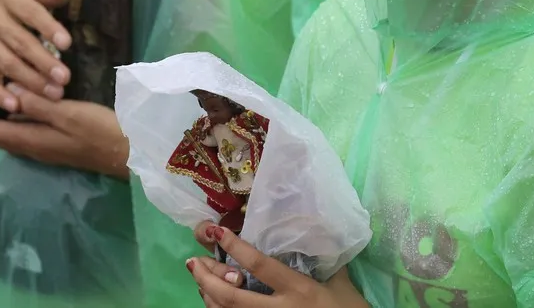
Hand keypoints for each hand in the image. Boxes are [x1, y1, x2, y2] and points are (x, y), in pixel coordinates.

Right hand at [0, 0, 75, 113]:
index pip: (31, 13)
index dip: (48, 28)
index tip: (67, 44)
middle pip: (20, 42)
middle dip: (43, 62)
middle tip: (65, 78)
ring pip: (7, 63)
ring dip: (30, 81)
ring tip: (54, 94)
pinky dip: (0, 94)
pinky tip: (16, 106)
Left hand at [0, 84, 129, 178]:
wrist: (128, 153)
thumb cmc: (99, 130)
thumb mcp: (67, 113)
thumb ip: (37, 104)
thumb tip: (8, 92)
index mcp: (31, 140)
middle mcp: (33, 148)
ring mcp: (46, 148)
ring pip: (12, 133)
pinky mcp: (58, 145)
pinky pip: (26, 131)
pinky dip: (17, 117)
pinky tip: (25, 102)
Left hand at [188, 226, 368, 307]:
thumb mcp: (341, 284)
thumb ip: (324, 262)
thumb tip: (315, 233)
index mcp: (298, 291)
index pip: (260, 266)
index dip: (235, 248)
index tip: (216, 231)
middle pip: (232, 297)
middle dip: (207, 278)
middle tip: (192, 262)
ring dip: (208, 296)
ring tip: (199, 279)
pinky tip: (213, 301)